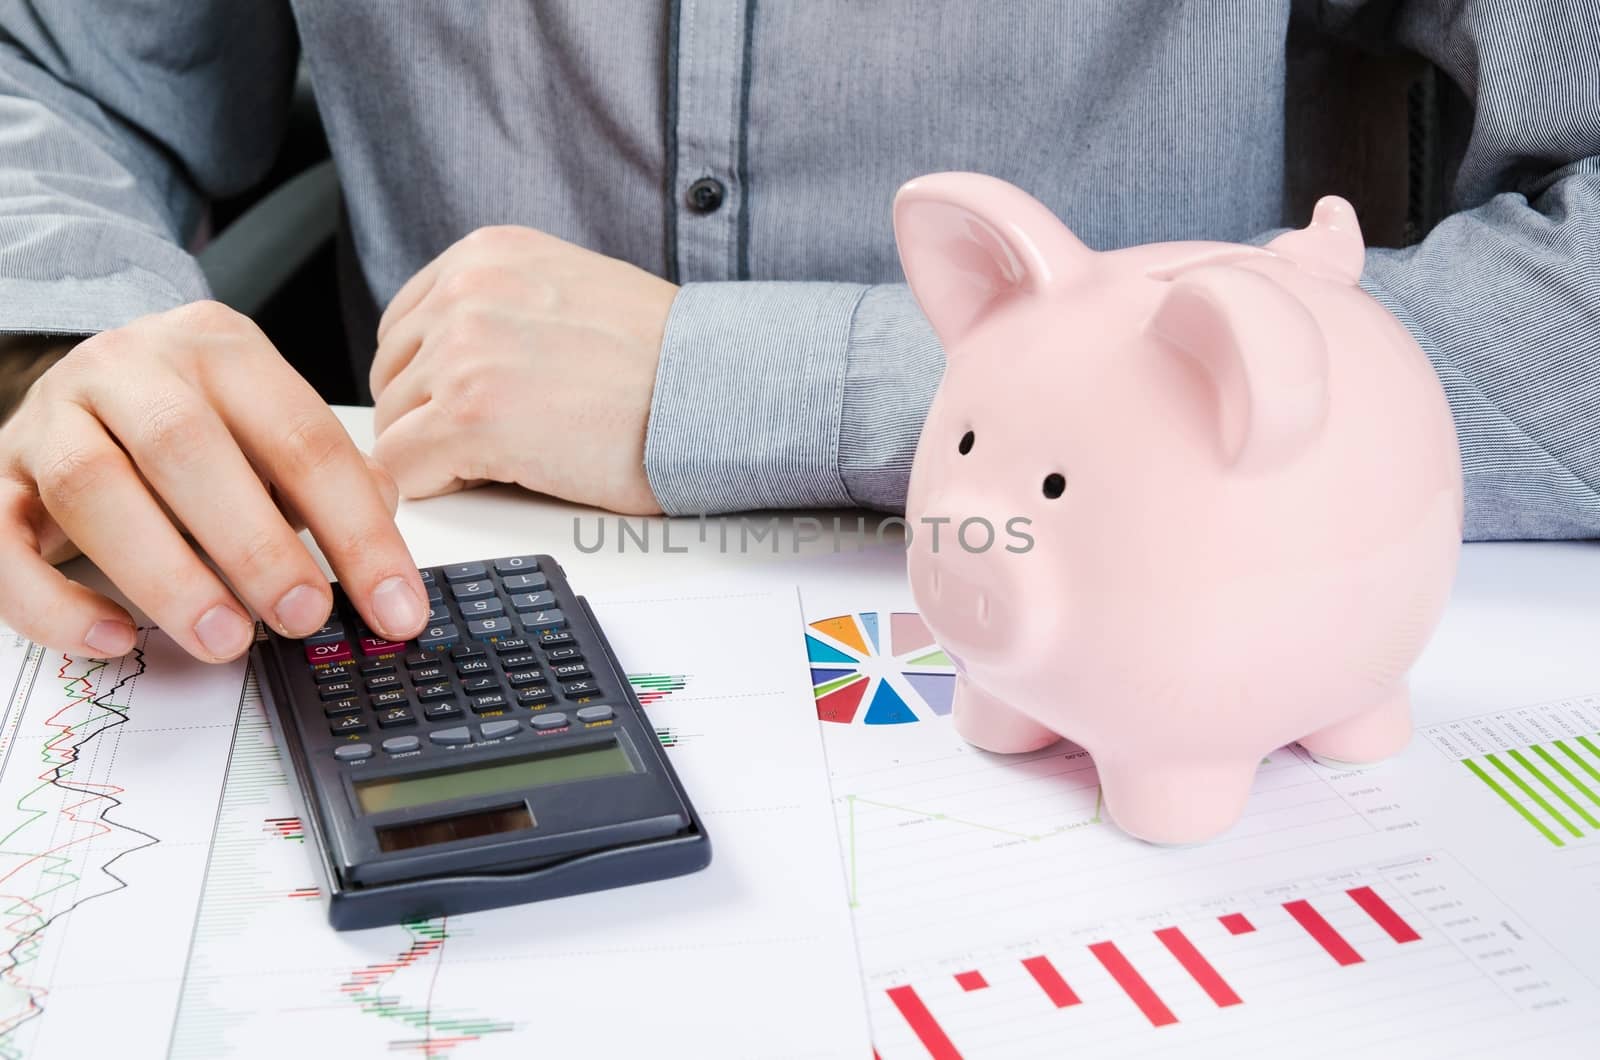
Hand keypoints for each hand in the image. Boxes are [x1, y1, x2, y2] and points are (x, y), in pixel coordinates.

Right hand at [0, 302, 428, 661]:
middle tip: (303, 618)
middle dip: (256, 544)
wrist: (86, 382)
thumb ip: (333, 477)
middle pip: (189, 449)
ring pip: (95, 488)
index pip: (302, 439)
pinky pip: (0, 537)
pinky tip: (112, 638)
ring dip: (166, 574)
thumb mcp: (273, 431)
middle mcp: (131, 368)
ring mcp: (53, 417)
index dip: (357, 532)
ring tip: (226, 639)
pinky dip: (53, 600)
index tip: (395, 609)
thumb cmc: (202, 425)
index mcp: (221, 350)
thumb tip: (384, 532)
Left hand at [370, 226, 675, 514]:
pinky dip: (439, 485)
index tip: (471, 404)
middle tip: (498, 439)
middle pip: (391, 376)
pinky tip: (498, 477)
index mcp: (488, 253)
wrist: (714, 390)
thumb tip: (455, 353)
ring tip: (512, 455)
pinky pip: (403, 469)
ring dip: (440, 453)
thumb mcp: (569, 289)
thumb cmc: (666, 359)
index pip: (406, 325)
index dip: (433, 379)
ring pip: (392, 426)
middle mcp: (465, 290)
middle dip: (431, 417)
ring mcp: (462, 352)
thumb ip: (505, 305)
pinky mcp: (469, 417)